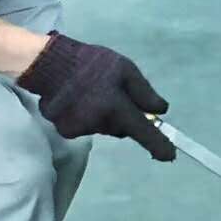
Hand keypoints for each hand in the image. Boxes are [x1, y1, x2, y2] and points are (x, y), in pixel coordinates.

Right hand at [17, 32, 175, 159]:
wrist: (50, 64)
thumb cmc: (92, 64)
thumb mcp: (125, 69)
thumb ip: (144, 92)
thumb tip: (161, 111)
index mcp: (116, 107)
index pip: (143, 132)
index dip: (158, 145)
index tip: (170, 156)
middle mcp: (100, 123)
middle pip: (122, 127)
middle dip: (124, 115)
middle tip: (114, 92)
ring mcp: (81, 130)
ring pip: (104, 126)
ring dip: (104, 114)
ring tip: (92, 90)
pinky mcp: (66, 131)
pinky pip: (86, 127)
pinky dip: (86, 116)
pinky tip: (78, 98)